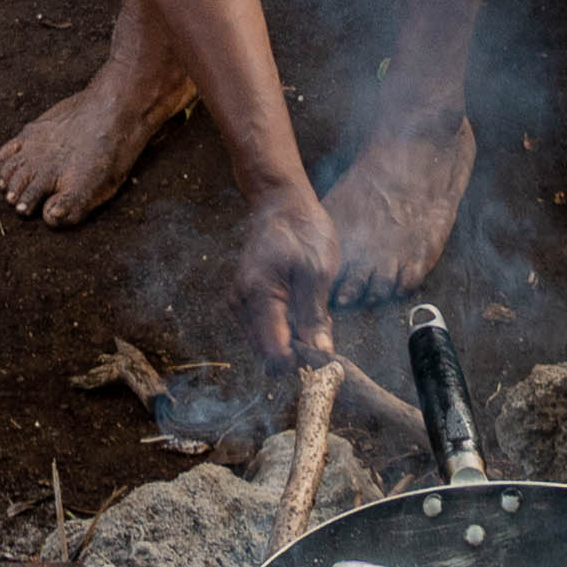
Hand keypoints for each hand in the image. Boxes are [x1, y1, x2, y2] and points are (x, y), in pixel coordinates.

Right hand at [234, 182, 339, 365]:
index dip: (301, 362)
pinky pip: (264, 331)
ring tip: (314, 318)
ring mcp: (240, 304)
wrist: (281, 204)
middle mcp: (242, 305)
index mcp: (259, 296)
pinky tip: (303, 313)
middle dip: (297, 355)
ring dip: (292, 344)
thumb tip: (322, 355)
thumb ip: (316, 316)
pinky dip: (285, 332)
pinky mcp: (245, 302)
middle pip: (267, 355)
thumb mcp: (318, 272)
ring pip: (265, 346)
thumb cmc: (302, 231)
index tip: (325, 357)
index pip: (275, 353)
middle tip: (324, 335)